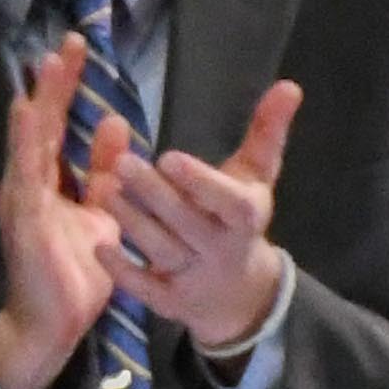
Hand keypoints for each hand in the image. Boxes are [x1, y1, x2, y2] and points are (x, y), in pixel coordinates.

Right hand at [0, 35, 135, 388]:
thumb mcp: (100, 213)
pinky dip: (25, 143)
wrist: (54, 326)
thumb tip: (115, 124)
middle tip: (69, 42)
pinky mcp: (25, 222)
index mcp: (47, 184)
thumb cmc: (73, 274)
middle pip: (42, 126)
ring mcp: (23, 203)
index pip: (58, 126)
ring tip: (46, 66)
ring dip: (38, 103)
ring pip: (30, 144)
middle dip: (54, 84)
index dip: (67, 88)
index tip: (79, 50)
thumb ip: (105, 173)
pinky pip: (25, 176)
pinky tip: (28, 114)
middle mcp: (29, 187)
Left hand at [101, 79, 302, 354]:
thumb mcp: (258, 178)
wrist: (240, 296)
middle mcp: (223, 250)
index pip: (228, 202)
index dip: (200, 182)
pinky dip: (123, 270)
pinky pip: (145, 289)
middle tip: (122, 163)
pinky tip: (99, 245)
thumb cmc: (241, 221)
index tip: (169, 157)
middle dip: (154, 194)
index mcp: (246, 217)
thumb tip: (289, 85)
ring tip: (102, 188)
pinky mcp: (171, 303)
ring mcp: (196, 279)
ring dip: (132, 221)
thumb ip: (267, 132)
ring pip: (162, 250)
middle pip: (187, 222)